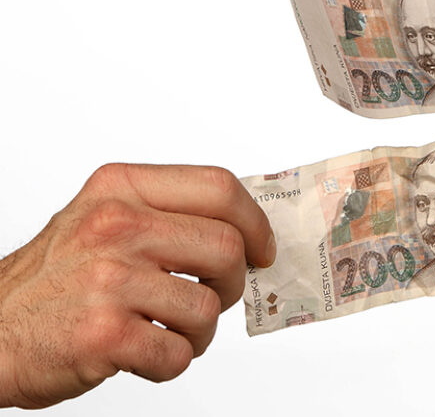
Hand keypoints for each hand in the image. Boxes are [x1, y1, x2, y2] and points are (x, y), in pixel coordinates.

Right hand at [0, 164, 274, 407]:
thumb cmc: (57, 278)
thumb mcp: (102, 217)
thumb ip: (167, 212)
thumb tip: (246, 226)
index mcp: (121, 188)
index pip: (218, 186)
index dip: (254, 221)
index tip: (262, 248)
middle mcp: (114, 226)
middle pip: (226, 248)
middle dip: (232, 283)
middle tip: (211, 296)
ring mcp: (108, 280)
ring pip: (208, 308)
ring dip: (200, 331)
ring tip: (168, 329)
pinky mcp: (103, 334)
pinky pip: (178, 353)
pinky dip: (172, 361)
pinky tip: (145, 351)